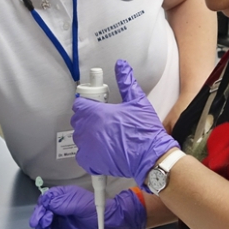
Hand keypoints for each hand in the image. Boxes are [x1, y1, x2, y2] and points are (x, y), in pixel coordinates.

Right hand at [30, 186, 146, 228]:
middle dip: (39, 216)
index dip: (42, 206)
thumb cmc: (92, 210)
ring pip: (43, 219)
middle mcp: (58, 206)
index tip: (43, 213)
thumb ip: (60, 203)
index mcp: (62, 195)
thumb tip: (44, 203)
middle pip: (42, 209)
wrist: (105, 223)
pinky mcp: (61, 228)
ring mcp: (59, 217)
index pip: (45, 199)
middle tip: (41, 223)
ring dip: (41, 224)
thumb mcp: (76, 203)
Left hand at [71, 59, 178, 184]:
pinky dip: (89, 153)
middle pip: (78, 120)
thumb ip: (126, 82)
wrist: (151, 156)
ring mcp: (87, 147)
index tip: (94, 105)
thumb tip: (121, 66)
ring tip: (105, 135)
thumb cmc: (144, 131)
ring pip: (79, 137)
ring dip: (88, 135)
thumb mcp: (138, 101)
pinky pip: (82, 155)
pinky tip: (102, 149)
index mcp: (96, 114)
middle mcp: (88, 130)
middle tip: (103, 120)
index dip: (87, 103)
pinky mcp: (90, 162)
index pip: (79, 104)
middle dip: (88, 118)